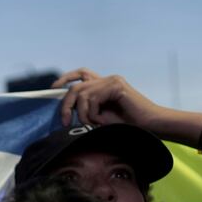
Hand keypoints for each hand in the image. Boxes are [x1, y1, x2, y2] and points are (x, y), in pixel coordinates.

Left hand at [54, 69, 201, 144]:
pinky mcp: (116, 86)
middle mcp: (107, 79)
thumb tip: (65, 111)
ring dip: (82, 114)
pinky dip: (92, 113)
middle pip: (75, 86)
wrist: (148, 127)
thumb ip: (85, 109)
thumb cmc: (126, 125)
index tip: (53, 88)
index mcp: (103, 84)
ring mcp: (112, 81)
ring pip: (82, 94)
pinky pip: (92, 98)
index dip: (65, 78)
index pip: (80, 74)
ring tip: (92, 124)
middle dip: (66, 105)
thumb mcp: (99, 117)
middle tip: (65, 123)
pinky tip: (101, 120)